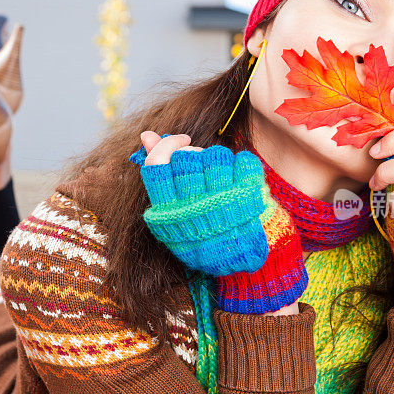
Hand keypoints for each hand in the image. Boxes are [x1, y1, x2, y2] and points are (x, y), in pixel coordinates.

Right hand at [129, 131, 307, 313]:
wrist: (235, 258)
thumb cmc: (199, 228)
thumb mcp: (173, 207)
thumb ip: (160, 170)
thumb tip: (146, 135)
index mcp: (167, 211)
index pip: (157, 163)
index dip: (168, 145)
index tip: (184, 140)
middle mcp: (189, 208)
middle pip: (187, 157)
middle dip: (197, 154)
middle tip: (205, 166)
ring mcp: (219, 205)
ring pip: (215, 155)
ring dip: (220, 158)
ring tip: (223, 173)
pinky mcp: (247, 200)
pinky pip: (244, 162)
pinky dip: (244, 163)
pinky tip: (242, 174)